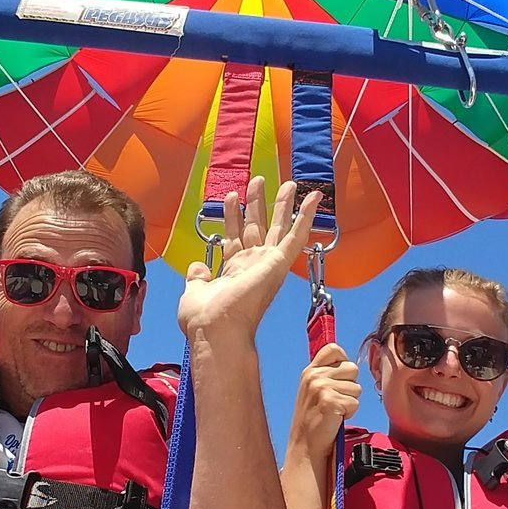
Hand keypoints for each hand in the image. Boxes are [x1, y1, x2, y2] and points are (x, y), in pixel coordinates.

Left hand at [177, 177, 322, 341]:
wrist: (216, 329)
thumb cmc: (204, 318)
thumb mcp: (194, 291)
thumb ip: (198, 277)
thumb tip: (197, 266)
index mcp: (234, 271)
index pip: (235, 236)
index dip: (233, 215)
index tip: (232, 196)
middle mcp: (253, 265)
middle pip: (257, 226)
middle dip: (257, 203)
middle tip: (258, 179)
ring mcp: (267, 263)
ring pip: (278, 227)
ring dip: (283, 204)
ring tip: (288, 182)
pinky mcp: (278, 262)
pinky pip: (296, 235)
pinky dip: (306, 215)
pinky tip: (313, 197)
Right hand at [288, 342, 359, 454]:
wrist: (305, 446)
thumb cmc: (313, 419)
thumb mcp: (313, 390)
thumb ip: (327, 375)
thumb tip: (349, 364)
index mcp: (310, 371)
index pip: (334, 349)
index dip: (343, 361)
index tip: (340, 379)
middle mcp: (314, 376)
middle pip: (352, 368)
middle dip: (350, 386)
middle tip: (336, 401)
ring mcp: (321, 388)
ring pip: (356, 388)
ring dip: (350, 402)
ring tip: (334, 411)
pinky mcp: (330, 402)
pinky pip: (355, 403)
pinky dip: (350, 413)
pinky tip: (336, 419)